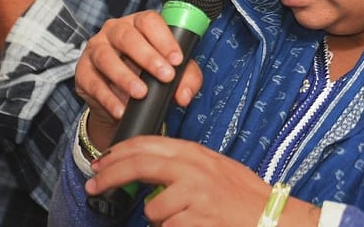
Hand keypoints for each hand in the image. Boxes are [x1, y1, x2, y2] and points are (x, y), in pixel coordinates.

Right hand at [76, 11, 203, 147]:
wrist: (122, 100)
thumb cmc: (150, 75)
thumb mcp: (173, 74)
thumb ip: (186, 79)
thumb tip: (184, 95)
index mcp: (139, 24)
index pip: (149, 22)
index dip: (164, 39)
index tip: (177, 60)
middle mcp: (114, 31)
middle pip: (127, 36)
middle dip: (147, 57)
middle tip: (165, 76)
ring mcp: (96, 49)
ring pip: (106, 57)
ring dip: (125, 76)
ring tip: (141, 94)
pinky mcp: (82, 71)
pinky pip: (92, 83)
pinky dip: (107, 98)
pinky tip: (121, 109)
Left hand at [88, 136, 271, 225]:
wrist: (270, 217)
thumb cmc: (243, 196)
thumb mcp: (213, 168)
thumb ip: (182, 165)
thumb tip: (148, 168)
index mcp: (194, 153)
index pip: (147, 144)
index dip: (119, 152)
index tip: (102, 161)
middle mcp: (192, 169)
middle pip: (139, 165)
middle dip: (110, 175)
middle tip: (93, 185)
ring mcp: (194, 194)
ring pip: (153, 209)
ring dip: (159, 219)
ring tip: (183, 219)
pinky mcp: (196, 219)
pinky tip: (195, 226)